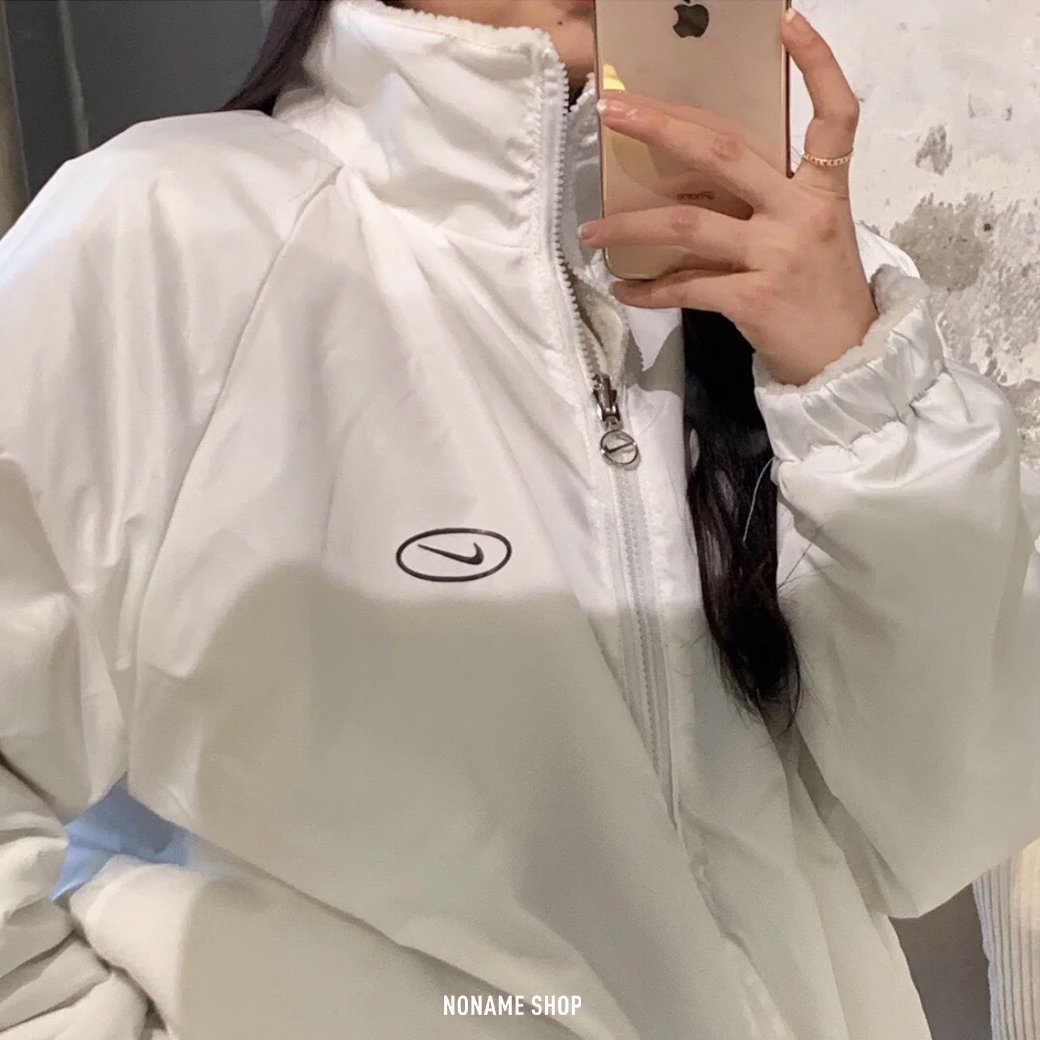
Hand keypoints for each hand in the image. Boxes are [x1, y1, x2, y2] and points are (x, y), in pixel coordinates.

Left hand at [579, 8, 878, 386]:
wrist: (846, 360)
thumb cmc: (823, 291)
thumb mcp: (812, 232)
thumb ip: (769, 200)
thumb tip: (693, 180)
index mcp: (825, 189)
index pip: (836, 115)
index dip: (818, 64)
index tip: (787, 22)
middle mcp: (803, 213)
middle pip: (725, 154)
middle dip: (661, 126)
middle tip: (611, 109)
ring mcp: (778, 256)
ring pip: (687, 225)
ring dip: (630, 224)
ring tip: (591, 228)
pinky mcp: (754, 300)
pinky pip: (686, 287)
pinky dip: (649, 290)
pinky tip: (623, 289)